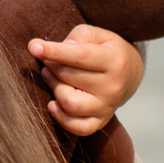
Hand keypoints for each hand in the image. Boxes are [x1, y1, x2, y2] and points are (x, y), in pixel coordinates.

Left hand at [26, 25, 143, 135]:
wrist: (130, 74)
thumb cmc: (107, 50)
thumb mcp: (98, 35)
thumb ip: (78, 36)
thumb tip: (58, 48)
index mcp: (114, 61)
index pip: (79, 56)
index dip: (54, 51)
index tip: (33, 46)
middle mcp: (112, 86)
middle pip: (69, 77)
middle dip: (51, 65)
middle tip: (45, 59)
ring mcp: (107, 106)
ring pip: (69, 103)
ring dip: (53, 87)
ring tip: (48, 75)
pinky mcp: (101, 121)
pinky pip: (77, 127)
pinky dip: (61, 118)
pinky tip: (52, 103)